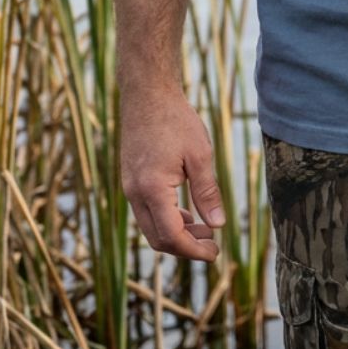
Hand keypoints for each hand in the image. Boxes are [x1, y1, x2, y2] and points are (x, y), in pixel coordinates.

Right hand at [120, 85, 226, 260]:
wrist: (148, 95)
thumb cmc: (176, 120)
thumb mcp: (199, 154)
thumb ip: (207, 192)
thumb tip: (218, 225)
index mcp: (152, 189)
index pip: (171, 236)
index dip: (193, 250)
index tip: (215, 253)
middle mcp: (135, 194)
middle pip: (158, 238)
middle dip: (186, 247)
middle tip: (213, 246)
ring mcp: (129, 188)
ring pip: (151, 227)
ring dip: (177, 234)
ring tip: (206, 230)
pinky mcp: (131, 181)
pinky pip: (147, 212)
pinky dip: (167, 219)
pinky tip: (188, 214)